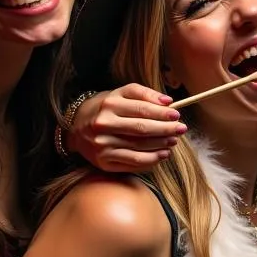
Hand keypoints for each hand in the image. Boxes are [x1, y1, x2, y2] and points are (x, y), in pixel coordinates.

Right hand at [67, 85, 187, 172]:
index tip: (177, 115)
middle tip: (181, 129)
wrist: (75, 127)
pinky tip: (163, 155)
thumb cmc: (105, 108)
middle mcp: (103, 125)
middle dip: (165, 129)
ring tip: (174, 141)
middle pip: (141, 129)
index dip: (162, 113)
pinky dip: (151, 160)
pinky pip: (133, 163)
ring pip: (139, 147)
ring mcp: (102, 145)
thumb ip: (144, 94)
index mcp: (109, 105)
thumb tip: (167, 101)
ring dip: (161, 145)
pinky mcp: (104, 161)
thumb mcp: (120, 94)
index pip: (141, 110)